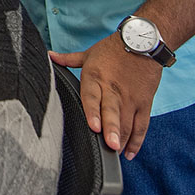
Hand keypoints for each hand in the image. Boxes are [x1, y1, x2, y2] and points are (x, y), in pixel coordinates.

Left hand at [51, 33, 162, 159]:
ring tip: (116, 153)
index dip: (93, 112)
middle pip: (113, 112)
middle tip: (110, 146)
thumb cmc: (113, 48)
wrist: (143, 41)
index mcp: (96, 77)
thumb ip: (68, 60)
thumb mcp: (89, 53)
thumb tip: (49, 56)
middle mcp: (113, 90)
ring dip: (122, 139)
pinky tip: (129, 154)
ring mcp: (131, 98)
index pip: (93, 96)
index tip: (94, 126)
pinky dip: (137, 141)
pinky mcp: (145, 103)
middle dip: (112, 129)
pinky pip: (142, 125)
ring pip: (128, 122)